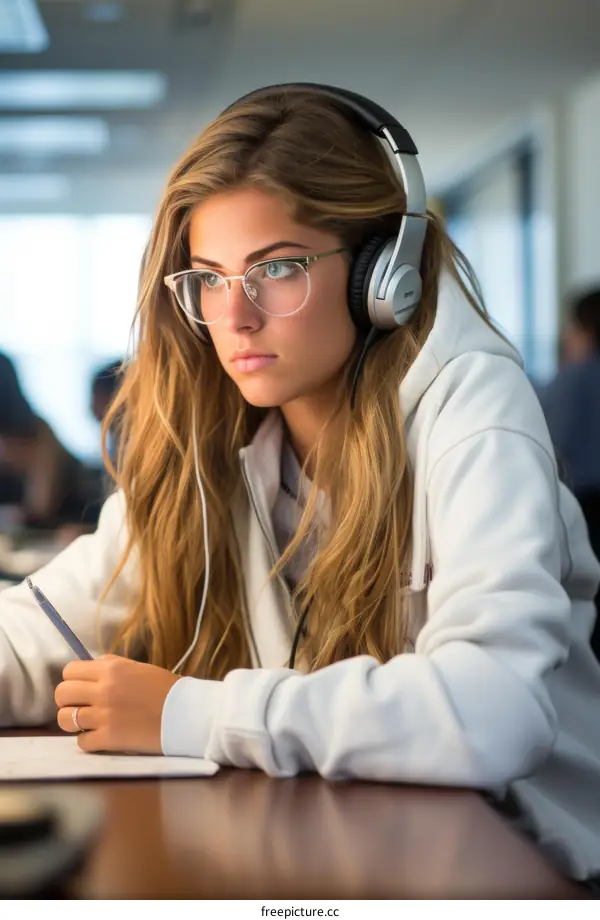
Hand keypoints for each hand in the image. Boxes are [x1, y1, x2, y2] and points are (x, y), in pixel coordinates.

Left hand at [55, 655, 180, 753]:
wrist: (186, 714)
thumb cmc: (166, 689)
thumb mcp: (137, 668)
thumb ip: (111, 666)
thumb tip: (89, 670)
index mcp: (111, 669)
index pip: (69, 671)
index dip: (73, 679)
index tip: (82, 687)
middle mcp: (103, 690)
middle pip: (61, 693)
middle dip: (68, 700)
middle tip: (81, 705)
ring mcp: (103, 716)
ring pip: (65, 719)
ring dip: (74, 722)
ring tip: (87, 723)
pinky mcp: (109, 739)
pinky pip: (81, 742)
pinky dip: (88, 741)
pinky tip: (100, 737)